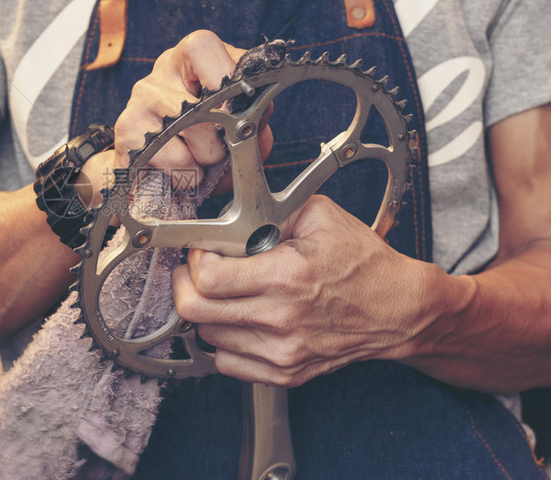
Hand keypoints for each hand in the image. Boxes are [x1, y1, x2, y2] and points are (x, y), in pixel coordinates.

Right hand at [112, 30, 273, 191]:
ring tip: (199, 163)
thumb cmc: (204, 132)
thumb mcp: (236, 115)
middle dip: (220, 140)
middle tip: (221, 151)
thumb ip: (257, 114)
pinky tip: (179, 170)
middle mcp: (160, 72)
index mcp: (189, 57)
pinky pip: (168, 158)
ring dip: (201, 161)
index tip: (239, 108)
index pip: (203, 48)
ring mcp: (139, 100)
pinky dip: (183, 175)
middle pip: (200, 105)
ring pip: (184, 134)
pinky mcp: (126, 131)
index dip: (226, 78)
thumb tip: (261, 119)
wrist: (157, 157)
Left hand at [172, 195, 440, 386]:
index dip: (195, 260)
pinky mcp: (284, 373)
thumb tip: (229, 213)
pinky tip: (241, 320)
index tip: (203, 251)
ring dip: (207, 312)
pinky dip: (224, 341)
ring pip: (206, 336)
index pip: (208, 278)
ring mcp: (282, 352)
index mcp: (287, 277)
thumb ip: (270, 210)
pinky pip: (227, 363)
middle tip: (195, 272)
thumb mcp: (320, 216)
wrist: (399, 310)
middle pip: (194, 311)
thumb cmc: (363, 263)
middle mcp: (281, 319)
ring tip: (228, 294)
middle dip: (185, 285)